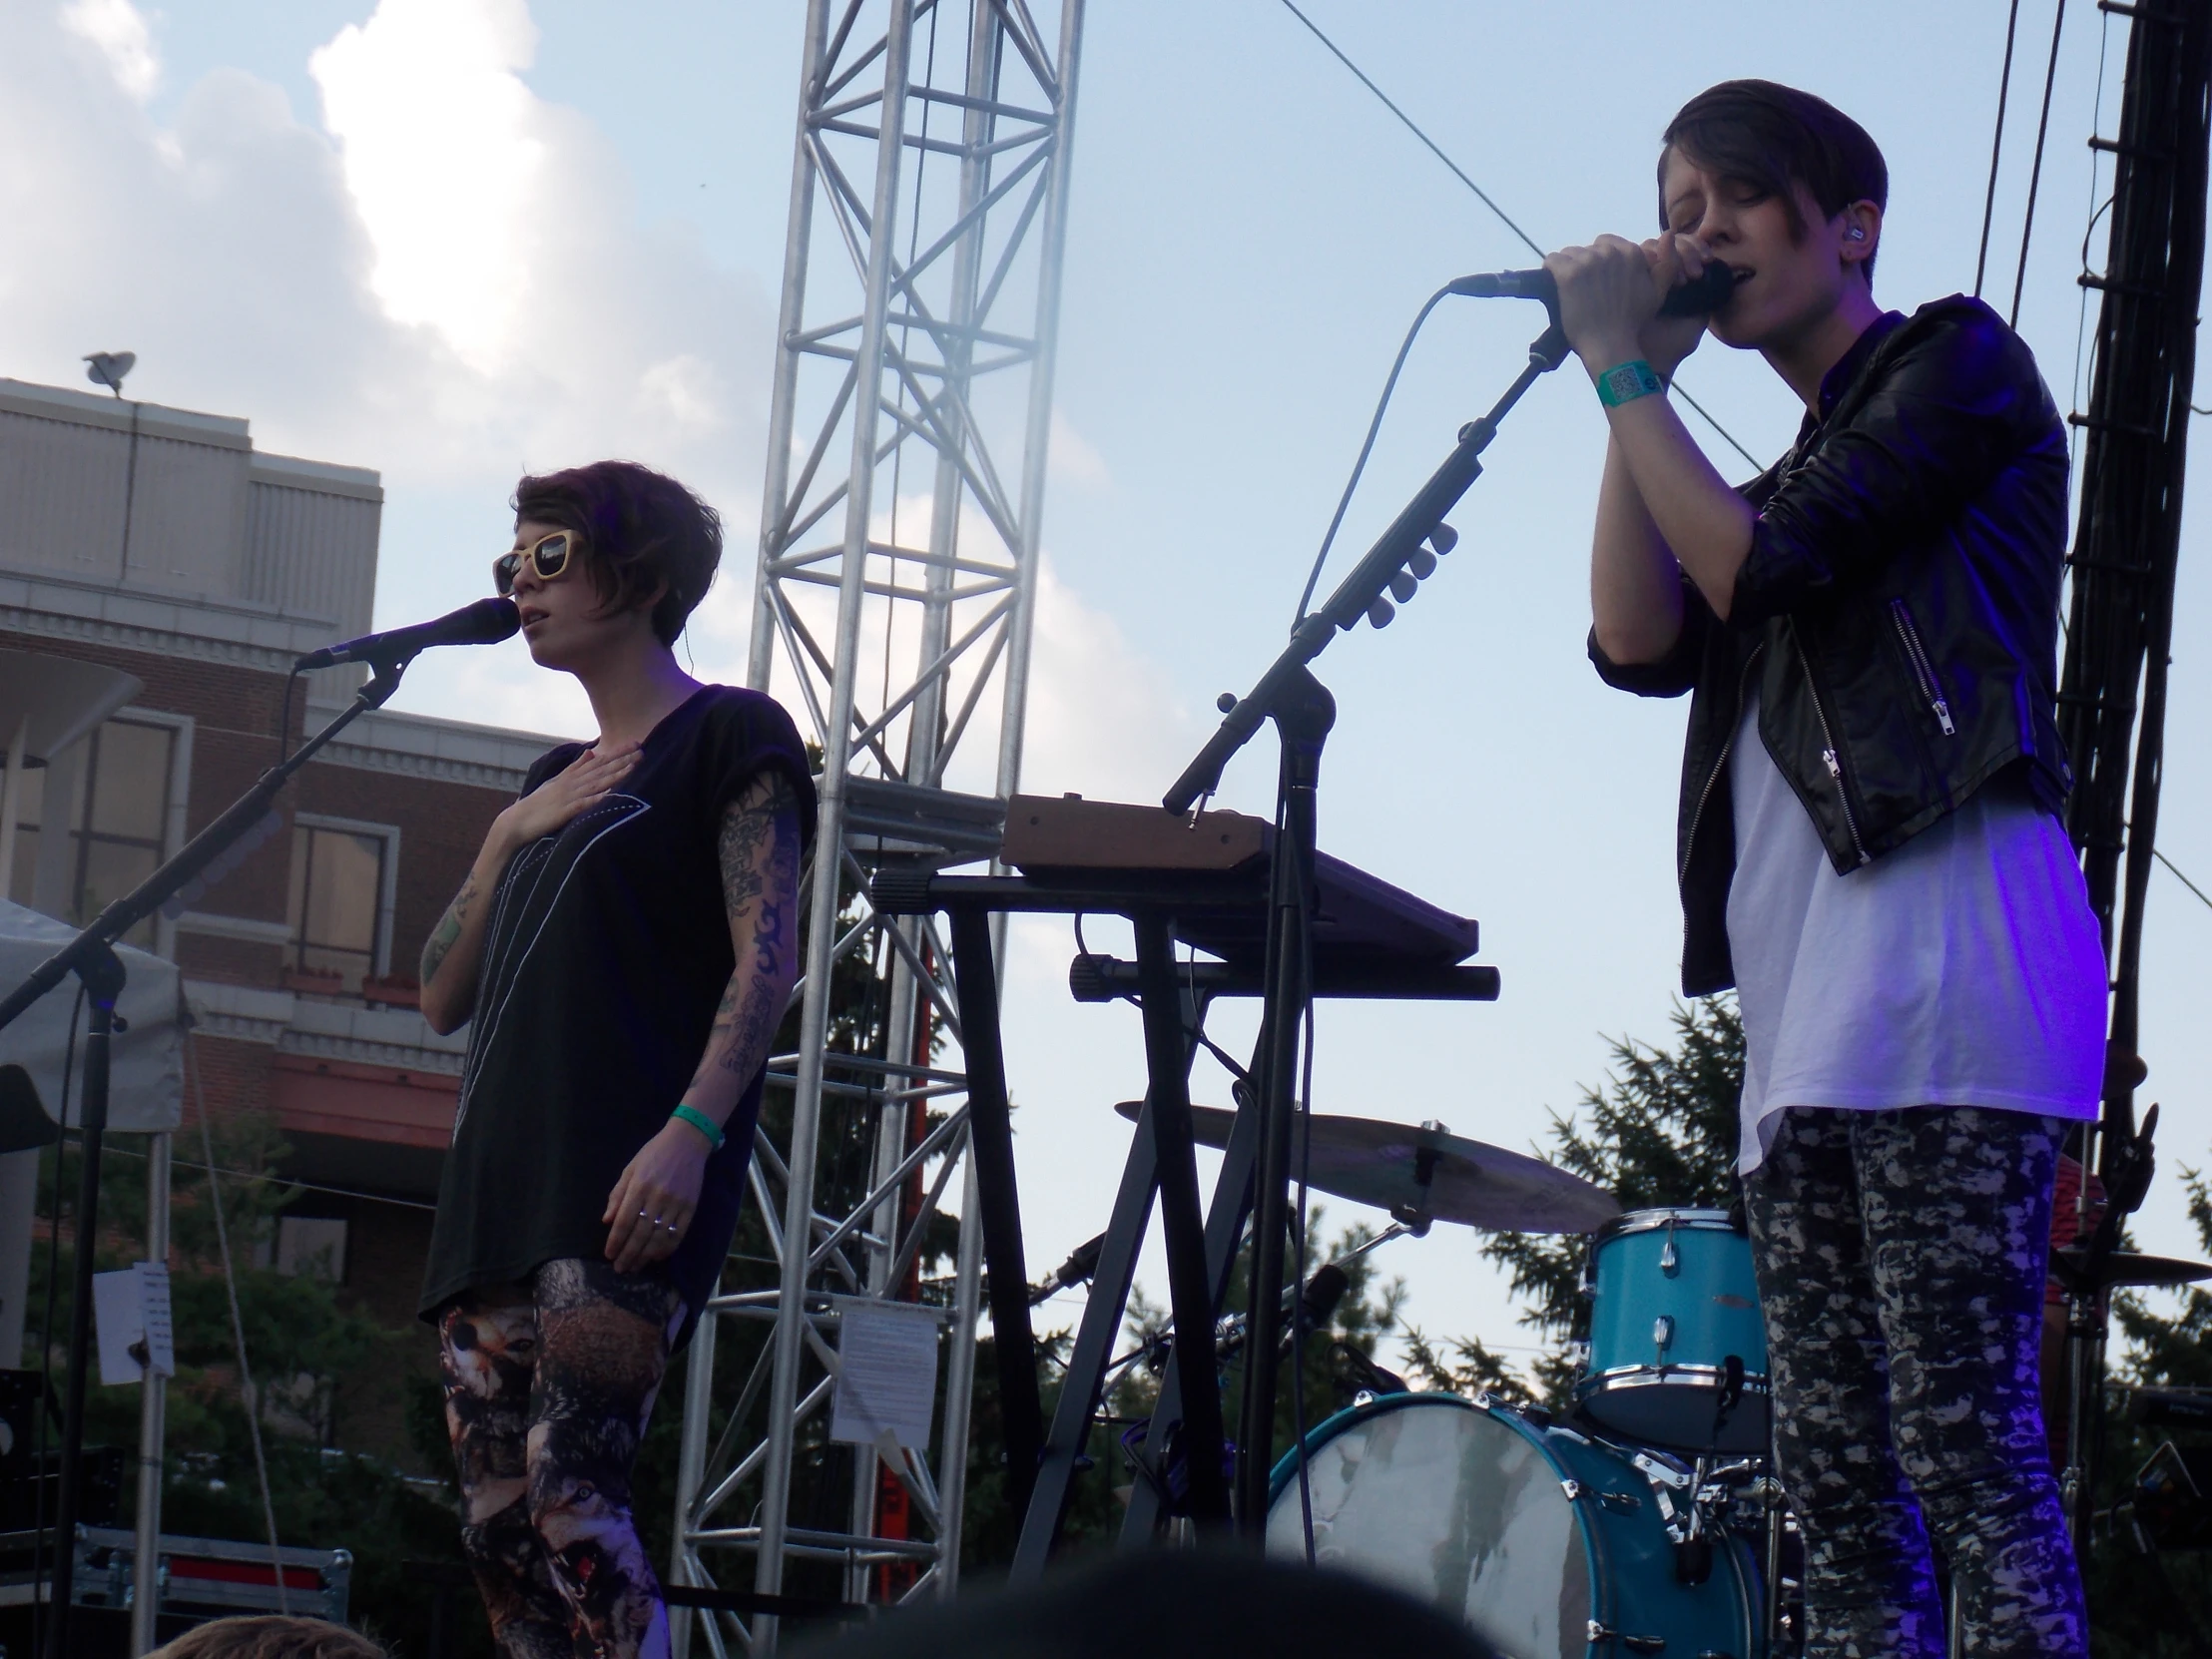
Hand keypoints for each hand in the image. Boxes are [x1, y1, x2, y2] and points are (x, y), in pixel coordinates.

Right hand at [496, 740, 638, 848]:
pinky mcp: (565, 811)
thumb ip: (574, 767)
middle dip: (622, 760)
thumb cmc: (538, 803)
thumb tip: (589, 752)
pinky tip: (612, 793)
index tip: (634, 743)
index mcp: (571, 776)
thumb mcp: (556, 781)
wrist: (516, 821)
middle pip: (601, 769)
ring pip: (597, 783)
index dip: (617, 752)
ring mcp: (569, 796)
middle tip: (642, 750)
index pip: (598, 761)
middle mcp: (572, 783)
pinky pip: (584, 804)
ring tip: (633, 767)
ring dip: (616, 775)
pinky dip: (598, 798)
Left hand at [602, 1117, 709, 1273]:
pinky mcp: (691, 1207)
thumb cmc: (654, 1153)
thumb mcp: (630, 1169)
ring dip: (646, 1255)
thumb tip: (607, 1221)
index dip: (616, 1240)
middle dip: (628, 1254)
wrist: (687, 1141)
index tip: (609, 1254)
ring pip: (659, 1237)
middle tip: (620, 1268)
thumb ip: (618, 1194)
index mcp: (639, 1186)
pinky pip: (679, 1233)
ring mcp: (676, 1203)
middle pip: (640, 1233)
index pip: (624, 1221)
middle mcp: (657, 1197)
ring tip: (636, 1267)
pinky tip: (657, 1256)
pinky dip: (667, 1248)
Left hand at [1545, 232, 1708, 379]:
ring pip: (1569, 254)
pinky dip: (1550, 271)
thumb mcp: (1657, 293)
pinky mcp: (1567, 273)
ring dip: (1568, 269)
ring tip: (1571, 292)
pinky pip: (1551, 260)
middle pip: (1587, 249)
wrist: (1609, 345)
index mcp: (1631, 253)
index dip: (1600, 262)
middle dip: (1585, 265)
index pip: (1606, 243)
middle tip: (1585, 290)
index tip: (1598, 280)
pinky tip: (1555, 286)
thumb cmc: (1632, 323)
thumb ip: (1665, 265)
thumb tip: (1668, 234)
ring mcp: (1587, 262)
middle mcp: (1609, 252)